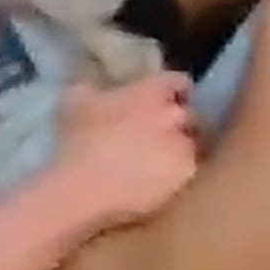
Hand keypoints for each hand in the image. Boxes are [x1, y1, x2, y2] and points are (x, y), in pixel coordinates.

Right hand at [58, 73, 196, 226]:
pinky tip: (164, 183)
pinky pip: (191, 171)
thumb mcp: (76, 100)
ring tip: (163, 162)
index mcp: (151, 92)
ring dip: (182, 149)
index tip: (167, 99)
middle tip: (162, 134)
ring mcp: (183, 147)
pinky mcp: (187, 177)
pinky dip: (180, 174)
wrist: (85, 188)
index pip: (179, 81)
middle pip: (189, 114)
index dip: (174, 90)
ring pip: (193, 144)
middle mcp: (174, 115)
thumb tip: (96, 86)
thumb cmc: (77, 141)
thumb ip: (94, 86)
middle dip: (179, 122)